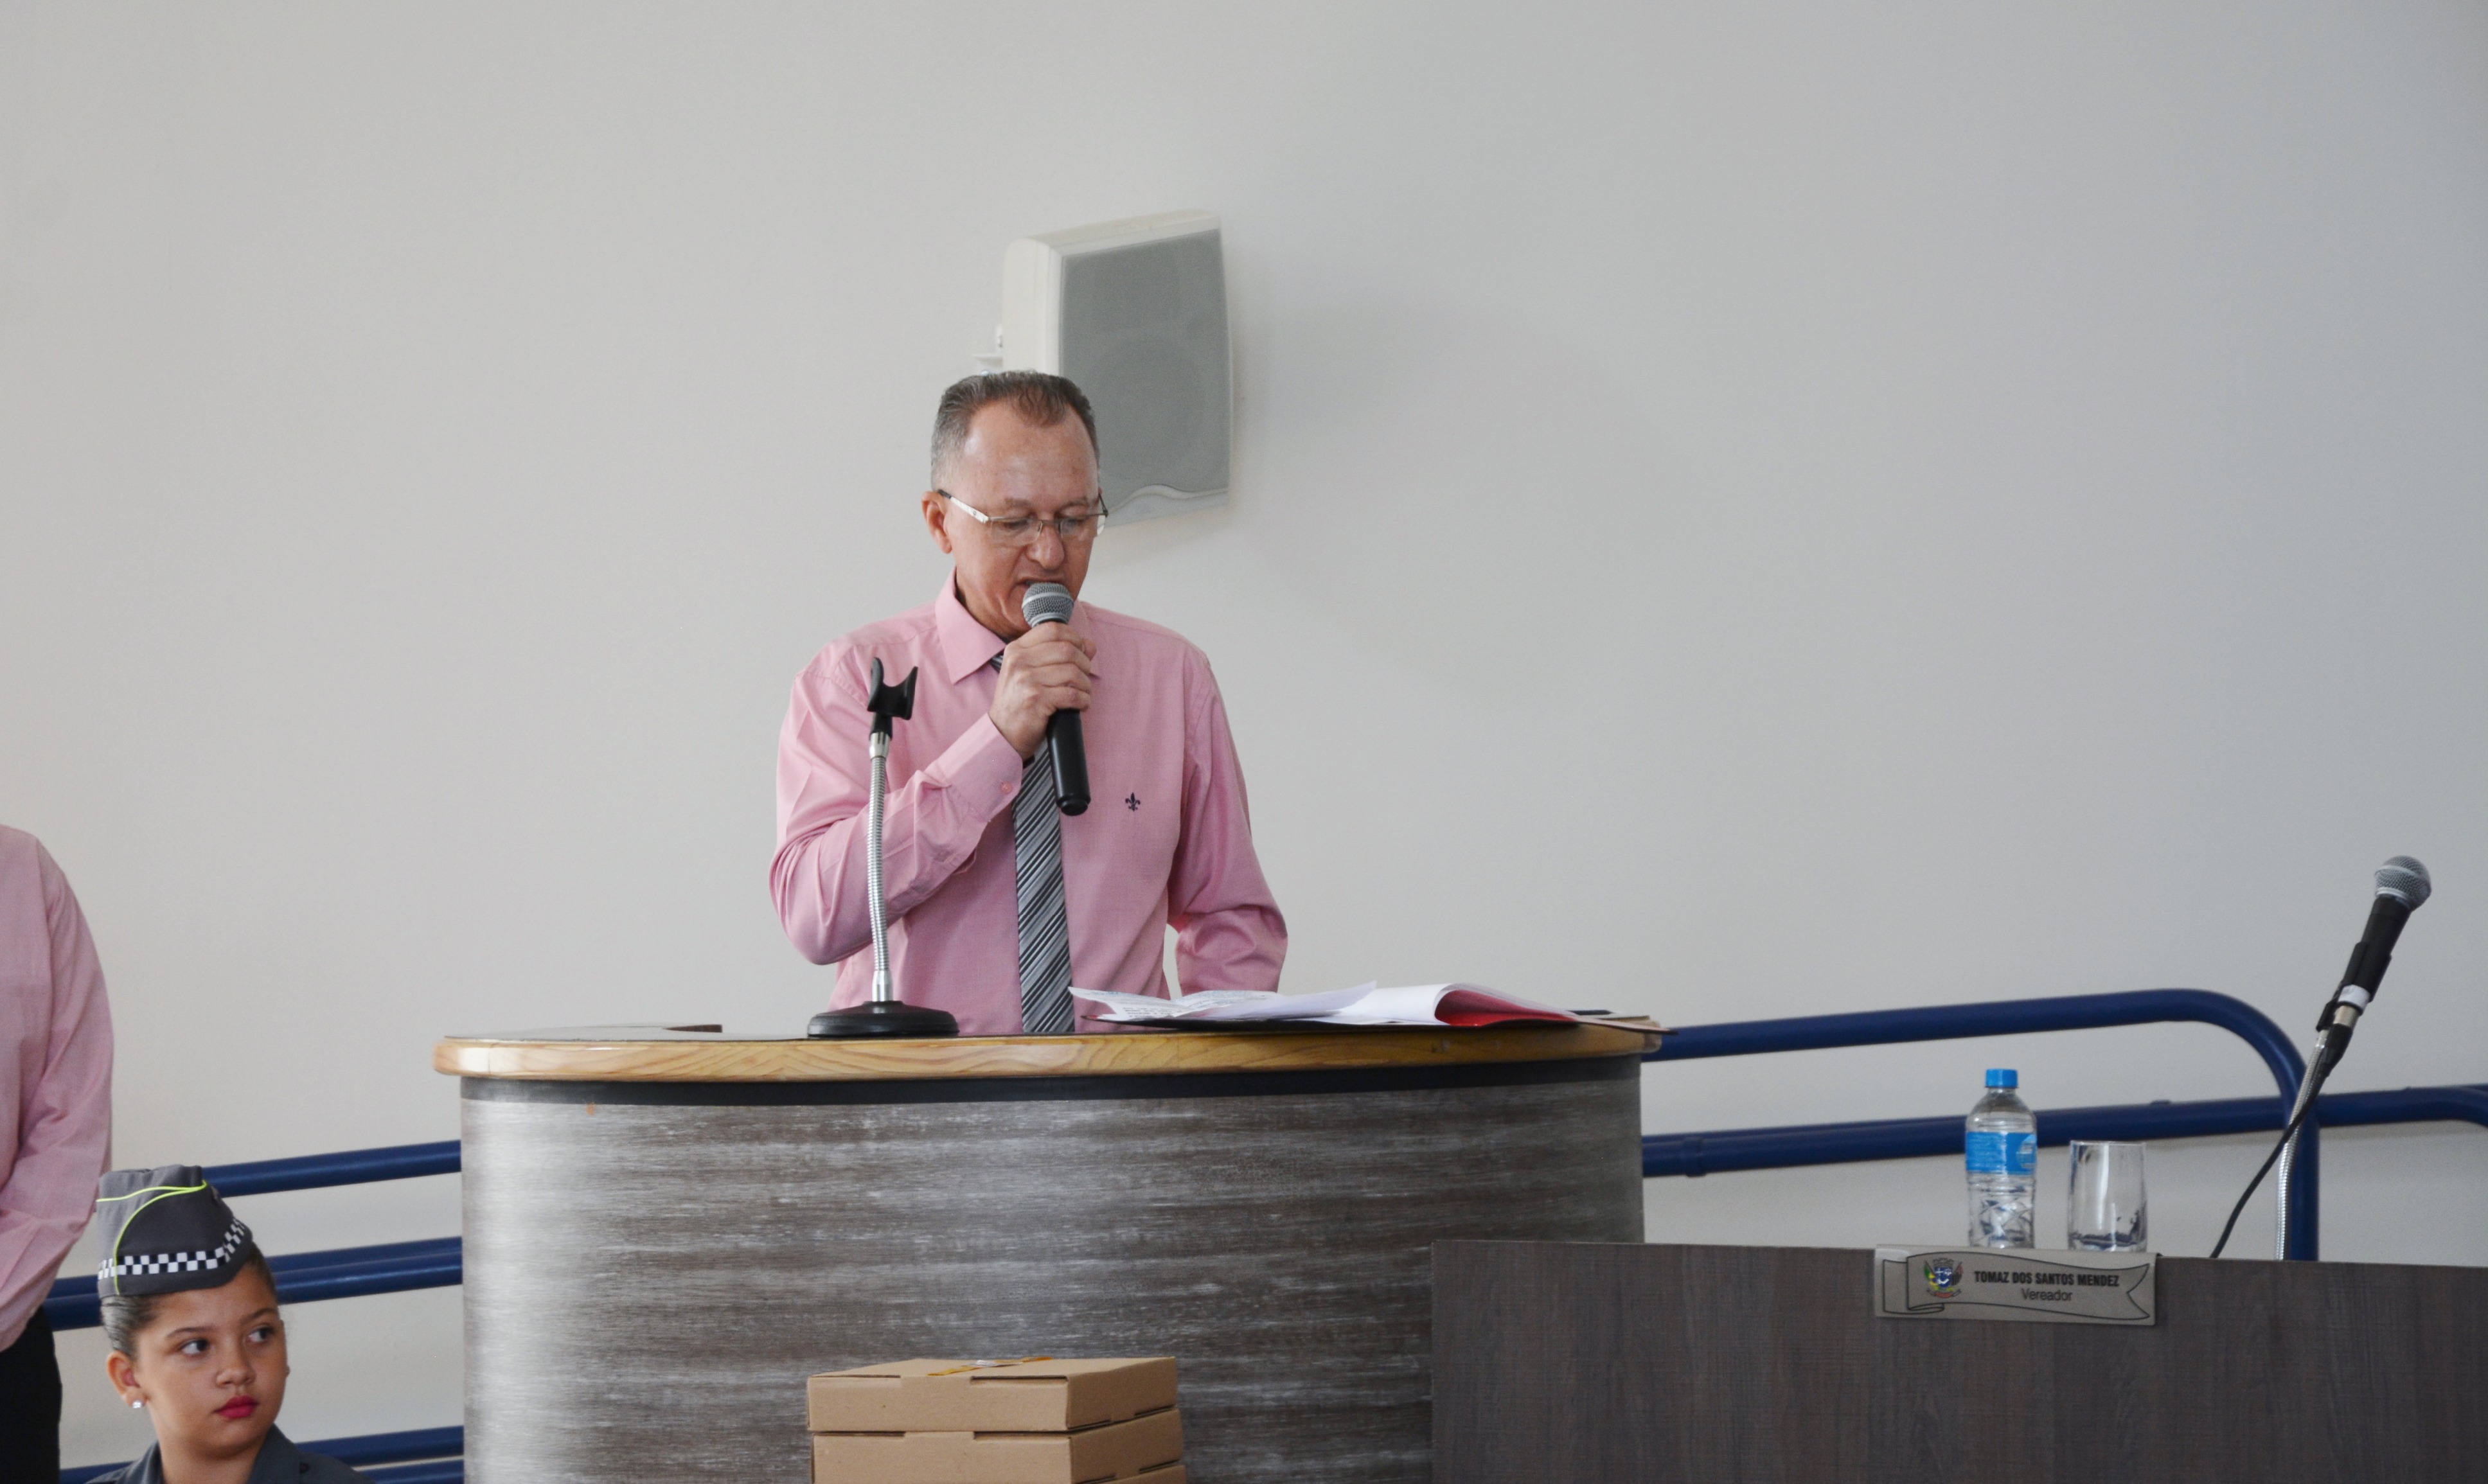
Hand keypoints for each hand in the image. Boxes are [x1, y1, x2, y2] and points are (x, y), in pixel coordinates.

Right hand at [990, 621, 1093, 758]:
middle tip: (1084, 677)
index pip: (1052, 629)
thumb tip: (1090, 644)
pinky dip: (1083, 700)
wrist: (1003, 733)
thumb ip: (1057, 654)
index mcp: (1016, 649)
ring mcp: (1026, 680)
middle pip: (1067, 649)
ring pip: (1073, 672)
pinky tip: (1081, 704)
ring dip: (1085, 684)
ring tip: (1083, 692)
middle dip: (1084, 663)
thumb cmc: (1019, 701)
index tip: (1080, 651)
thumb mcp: (1030, 672)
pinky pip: (1072, 695)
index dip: (1074, 638)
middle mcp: (1019, 661)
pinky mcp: (1036, 700)